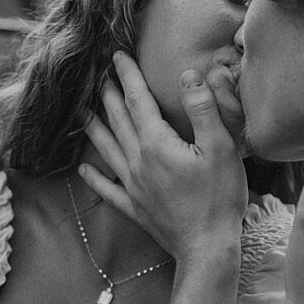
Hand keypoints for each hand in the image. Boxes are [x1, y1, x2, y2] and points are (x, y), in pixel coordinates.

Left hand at [79, 52, 247, 263]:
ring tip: (82, 112)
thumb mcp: (221, 147)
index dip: (127, 76)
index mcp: (156, 143)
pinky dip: (94, 177)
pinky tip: (84, 169)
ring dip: (94, 127)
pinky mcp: (135, 207)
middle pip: (118, 121)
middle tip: (98, 76)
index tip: (117, 56)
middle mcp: (138, 161)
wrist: (207, 247)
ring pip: (107, 149)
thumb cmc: (219, 197)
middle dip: (108, 95)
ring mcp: (133, 186)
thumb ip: (203, 109)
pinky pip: (107, 189)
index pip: (138, 100)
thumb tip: (188, 76)